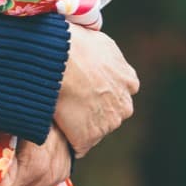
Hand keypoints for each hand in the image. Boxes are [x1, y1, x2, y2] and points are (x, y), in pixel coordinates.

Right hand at [53, 23, 139, 157]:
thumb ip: (105, 57)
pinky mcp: (89, 138)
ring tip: (58, 109)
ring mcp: (108, 124)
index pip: (118, 91)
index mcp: (129, 81)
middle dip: (93, 109)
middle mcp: (124, 105)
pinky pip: (79, 144)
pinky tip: (56, 124)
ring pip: (94, 128)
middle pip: (109, 112)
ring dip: (79, 123)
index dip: (99, 89)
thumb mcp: (99, 42)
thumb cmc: (73, 43)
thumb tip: (96, 55)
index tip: (84, 86)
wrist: (58, 58)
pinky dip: (68, 137)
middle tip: (69, 97)